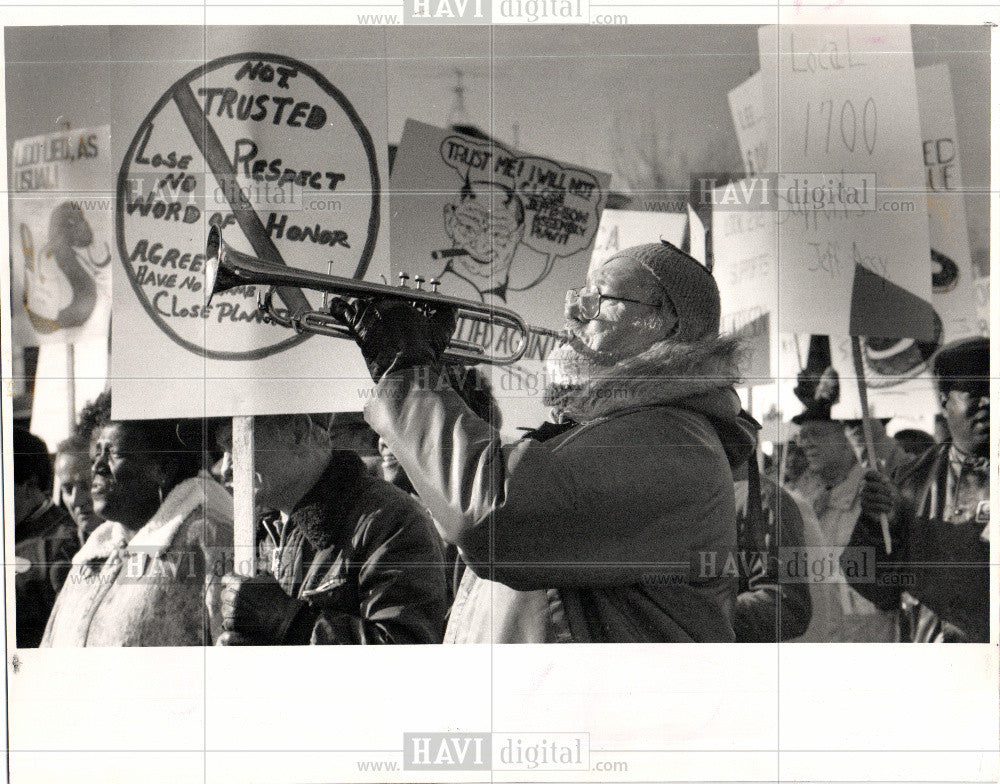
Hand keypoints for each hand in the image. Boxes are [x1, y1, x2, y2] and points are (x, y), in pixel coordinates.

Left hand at [220, 572, 302, 643]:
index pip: (226, 579)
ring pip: (224, 608)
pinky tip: (239, 620)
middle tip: (238, 599)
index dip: (228, 581)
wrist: (281, 616)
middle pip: (224, 594)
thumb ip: (259, 572)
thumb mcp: (269, 579)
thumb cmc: (276, 597)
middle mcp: (234, 596)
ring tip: (241, 611)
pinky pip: (226, 621)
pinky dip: (231, 622)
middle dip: (230, 595)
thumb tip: (256, 570)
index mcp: (240, 583)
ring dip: (230, 609)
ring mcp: (233, 610)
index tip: (229, 583)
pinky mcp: (234, 623)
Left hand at [329, 297, 457, 381]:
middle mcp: (385, 306)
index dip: (396, 304)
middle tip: (381, 317)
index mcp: (404, 304)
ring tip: (361, 313)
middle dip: (378, 307)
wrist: (407, 370)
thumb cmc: (423, 353)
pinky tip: (335, 305)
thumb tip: (453, 308)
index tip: (398, 310)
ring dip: (360, 309)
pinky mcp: (358, 327)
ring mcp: (370, 315)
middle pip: (377, 300)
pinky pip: (342, 311)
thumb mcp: (443, 332)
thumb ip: (448, 315)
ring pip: (360, 304)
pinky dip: (338, 307)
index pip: (397, 295)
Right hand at [859, 470, 899, 525]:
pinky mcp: (864, 508)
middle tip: (892, 496)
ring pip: (875, 497)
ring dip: (886, 500)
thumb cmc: (887, 496)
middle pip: (873, 486)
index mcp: (869, 481)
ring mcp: (863, 498)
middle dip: (885, 491)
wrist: (889, 511)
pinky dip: (883, 508)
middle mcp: (864, 489)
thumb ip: (882, 472)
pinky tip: (888, 509)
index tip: (887, 481)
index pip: (869, 474)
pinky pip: (874, 506)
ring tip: (891, 503)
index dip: (877, 476)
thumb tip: (878, 460)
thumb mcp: (887, 484)